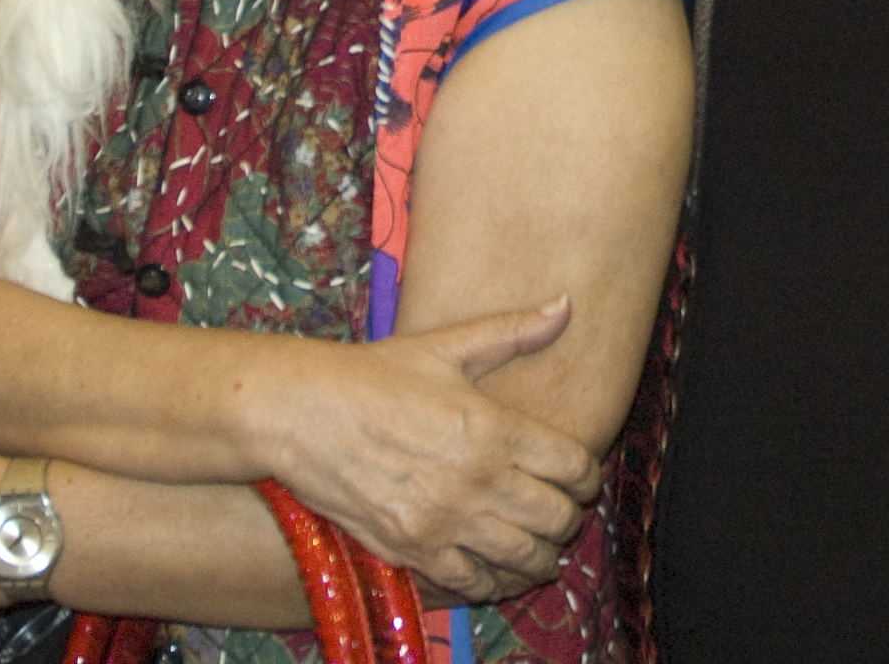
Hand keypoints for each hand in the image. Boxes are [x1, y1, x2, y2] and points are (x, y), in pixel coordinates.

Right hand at [257, 300, 599, 601]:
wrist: (300, 413)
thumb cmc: (373, 374)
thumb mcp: (446, 346)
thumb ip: (512, 332)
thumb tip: (565, 306)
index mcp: (494, 427)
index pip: (574, 467)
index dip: (588, 478)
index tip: (582, 479)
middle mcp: (478, 479)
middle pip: (557, 517)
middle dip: (568, 518)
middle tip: (562, 513)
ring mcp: (446, 519)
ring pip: (523, 556)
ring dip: (539, 556)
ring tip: (539, 551)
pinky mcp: (412, 548)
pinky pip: (472, 582)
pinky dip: (492, 581)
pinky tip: (493, 570)